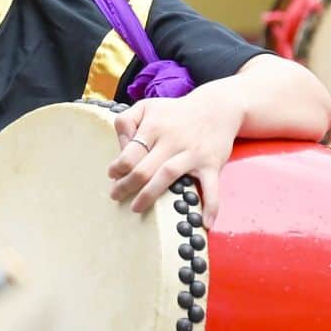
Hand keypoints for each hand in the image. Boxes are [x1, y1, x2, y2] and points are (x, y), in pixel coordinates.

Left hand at [107, 84, 244, 228]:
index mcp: (154, 126)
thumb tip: (120, 148)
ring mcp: (193, 153)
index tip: (113, 175)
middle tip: (116, 195)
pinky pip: (211, 188)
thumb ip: (126, 121)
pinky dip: (210, 206)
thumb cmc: (176, 112)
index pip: (130, 152)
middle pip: (144, 168)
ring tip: (136, 208)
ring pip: (167, 176)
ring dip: (150, 195)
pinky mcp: (212, 164)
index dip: (118, 167)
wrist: (217, 108)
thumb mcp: (147, 107)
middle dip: (126, 186)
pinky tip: (205, 223)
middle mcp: (172, 140)